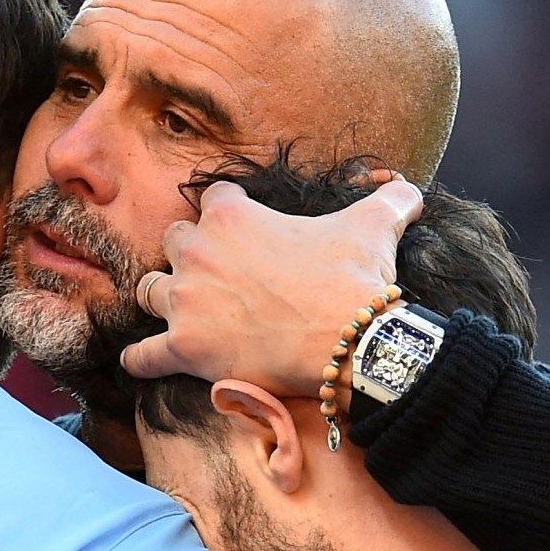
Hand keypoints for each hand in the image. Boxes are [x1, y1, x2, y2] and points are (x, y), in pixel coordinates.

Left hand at [118, 177, 422, 396]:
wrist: (350, 340)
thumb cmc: (354, 279)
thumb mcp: (375, 226)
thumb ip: (389, 200)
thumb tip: (408, 189)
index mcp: (231, 214)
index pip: (211, 198)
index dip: (225, 213)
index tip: (240, 231)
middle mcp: (198, 251)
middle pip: (172, 242)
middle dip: (189, 255)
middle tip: (213, 275)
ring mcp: (185, 301)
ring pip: (149, 292)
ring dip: (163, 300)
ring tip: (181, 313)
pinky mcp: (184, 347)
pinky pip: (142, 355)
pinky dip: (141, 360)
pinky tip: (143, 362)